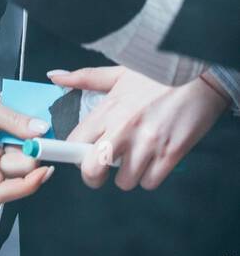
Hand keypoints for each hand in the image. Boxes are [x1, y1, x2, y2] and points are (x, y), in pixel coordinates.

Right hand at [0, 55, 54, 203]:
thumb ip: (14, 120)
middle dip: (29, 155)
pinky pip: (0, 154)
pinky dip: (12, 142)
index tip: (44, 166)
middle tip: (43, 132)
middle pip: (10, 174)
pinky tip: (14, 125)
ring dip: (22, 147)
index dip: (27, 186)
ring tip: (27, 123)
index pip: (1, 192)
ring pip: (7, 163)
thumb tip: (41, 131)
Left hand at [55, 65, 227, 189]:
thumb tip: (55, 77)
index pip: (75, 142)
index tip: (77, 156)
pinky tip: (154, 159)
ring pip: (124, 182)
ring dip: (128, 175)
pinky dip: (151, 176)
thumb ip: (85, 78)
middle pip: (92, 171)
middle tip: (103, 167)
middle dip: (95, 175)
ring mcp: (147, 143)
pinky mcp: (171, 154)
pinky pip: (150, 183)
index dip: (73, 155)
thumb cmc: (158, 73)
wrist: (200, 73)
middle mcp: (123, 128)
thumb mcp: (119, 72)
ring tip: (136, 156)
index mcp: (108, 108)